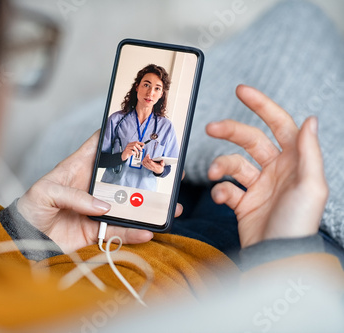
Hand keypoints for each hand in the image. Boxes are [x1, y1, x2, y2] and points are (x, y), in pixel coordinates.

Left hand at [17, 132, 184, 253]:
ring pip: (127, 205)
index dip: (117, 136)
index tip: (139, 130)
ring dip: (146, 206)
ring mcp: (96, 208)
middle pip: (122, 176)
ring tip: (168, 206)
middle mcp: (91, 186)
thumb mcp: (45, 192)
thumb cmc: (29, 208)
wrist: (23, 238)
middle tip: (165, 170)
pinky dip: (133, 233)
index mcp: (78, 167)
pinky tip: (148, 232)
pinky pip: (118, 231)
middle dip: (144, 172)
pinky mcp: (96, 229)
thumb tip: (103, 206)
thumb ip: (74, 196)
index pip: (99, 146)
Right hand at [206, 85, 327, 247]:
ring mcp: (258, 186)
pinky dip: (220, 191)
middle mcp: (276, 170)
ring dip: (221, 165)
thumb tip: (311, 119)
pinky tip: (223, 199)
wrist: (277, 256)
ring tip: (215, 173)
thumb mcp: (311, 185)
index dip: (262, 106)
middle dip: (230, 130)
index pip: (279, 124)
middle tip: (211, 128)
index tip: (241, 91)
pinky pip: (226, 188)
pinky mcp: (243, 203)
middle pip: (249, 140)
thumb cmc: (298, 222)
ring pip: (233, 163)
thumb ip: (308, 151)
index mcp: (294, 161)